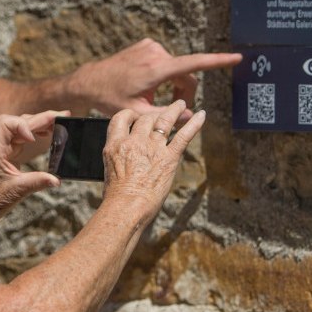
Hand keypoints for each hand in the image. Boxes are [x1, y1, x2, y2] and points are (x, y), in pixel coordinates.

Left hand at [0, 111, 63, 222]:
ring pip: (21, 124)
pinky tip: (48, 133)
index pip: (6, 124)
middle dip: (41, 118)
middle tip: (63, 116)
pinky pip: (22, 133)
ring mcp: (2, 146)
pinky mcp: (8, 150)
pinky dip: (36, 130)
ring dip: (40, 122)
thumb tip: (56, 180)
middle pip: (19, 121)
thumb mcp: (16, 192)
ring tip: (60, 122)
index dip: (22, 126)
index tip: (35, 139)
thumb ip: (37, 183)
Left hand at [74, 39, 240, 121]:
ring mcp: (151, 46)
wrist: (91, 80)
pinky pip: (165, 61)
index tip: (237, 57)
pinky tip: (146, 84)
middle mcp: (156, 53)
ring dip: (173, 83)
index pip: (194, 64)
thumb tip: (192, 117)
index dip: (218, 61)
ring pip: (176, 68)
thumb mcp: (139, 113)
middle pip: (186, 73)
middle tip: (174, 109)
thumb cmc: (112, 98)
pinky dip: (164, 74)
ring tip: (153, 97)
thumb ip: (168, 116)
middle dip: (185, 91)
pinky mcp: (147, 44)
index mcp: (156, 69)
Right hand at [101, 100, 205, 216]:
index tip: (136, 116)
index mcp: (115, 144)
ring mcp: (152, 148)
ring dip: (174, 110)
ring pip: (165, 120)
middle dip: (155, 114)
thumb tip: (127, 155)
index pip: (121, 118)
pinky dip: (194, 124)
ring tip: (181, 104)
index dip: (130, 115)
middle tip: (163, 113)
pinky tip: (201, 115)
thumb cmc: (117, 196)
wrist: (126, 207)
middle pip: (145, 119)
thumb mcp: (110, 169)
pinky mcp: (169, 158)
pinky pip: (184, 135)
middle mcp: (134, 141)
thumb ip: (119, 156)